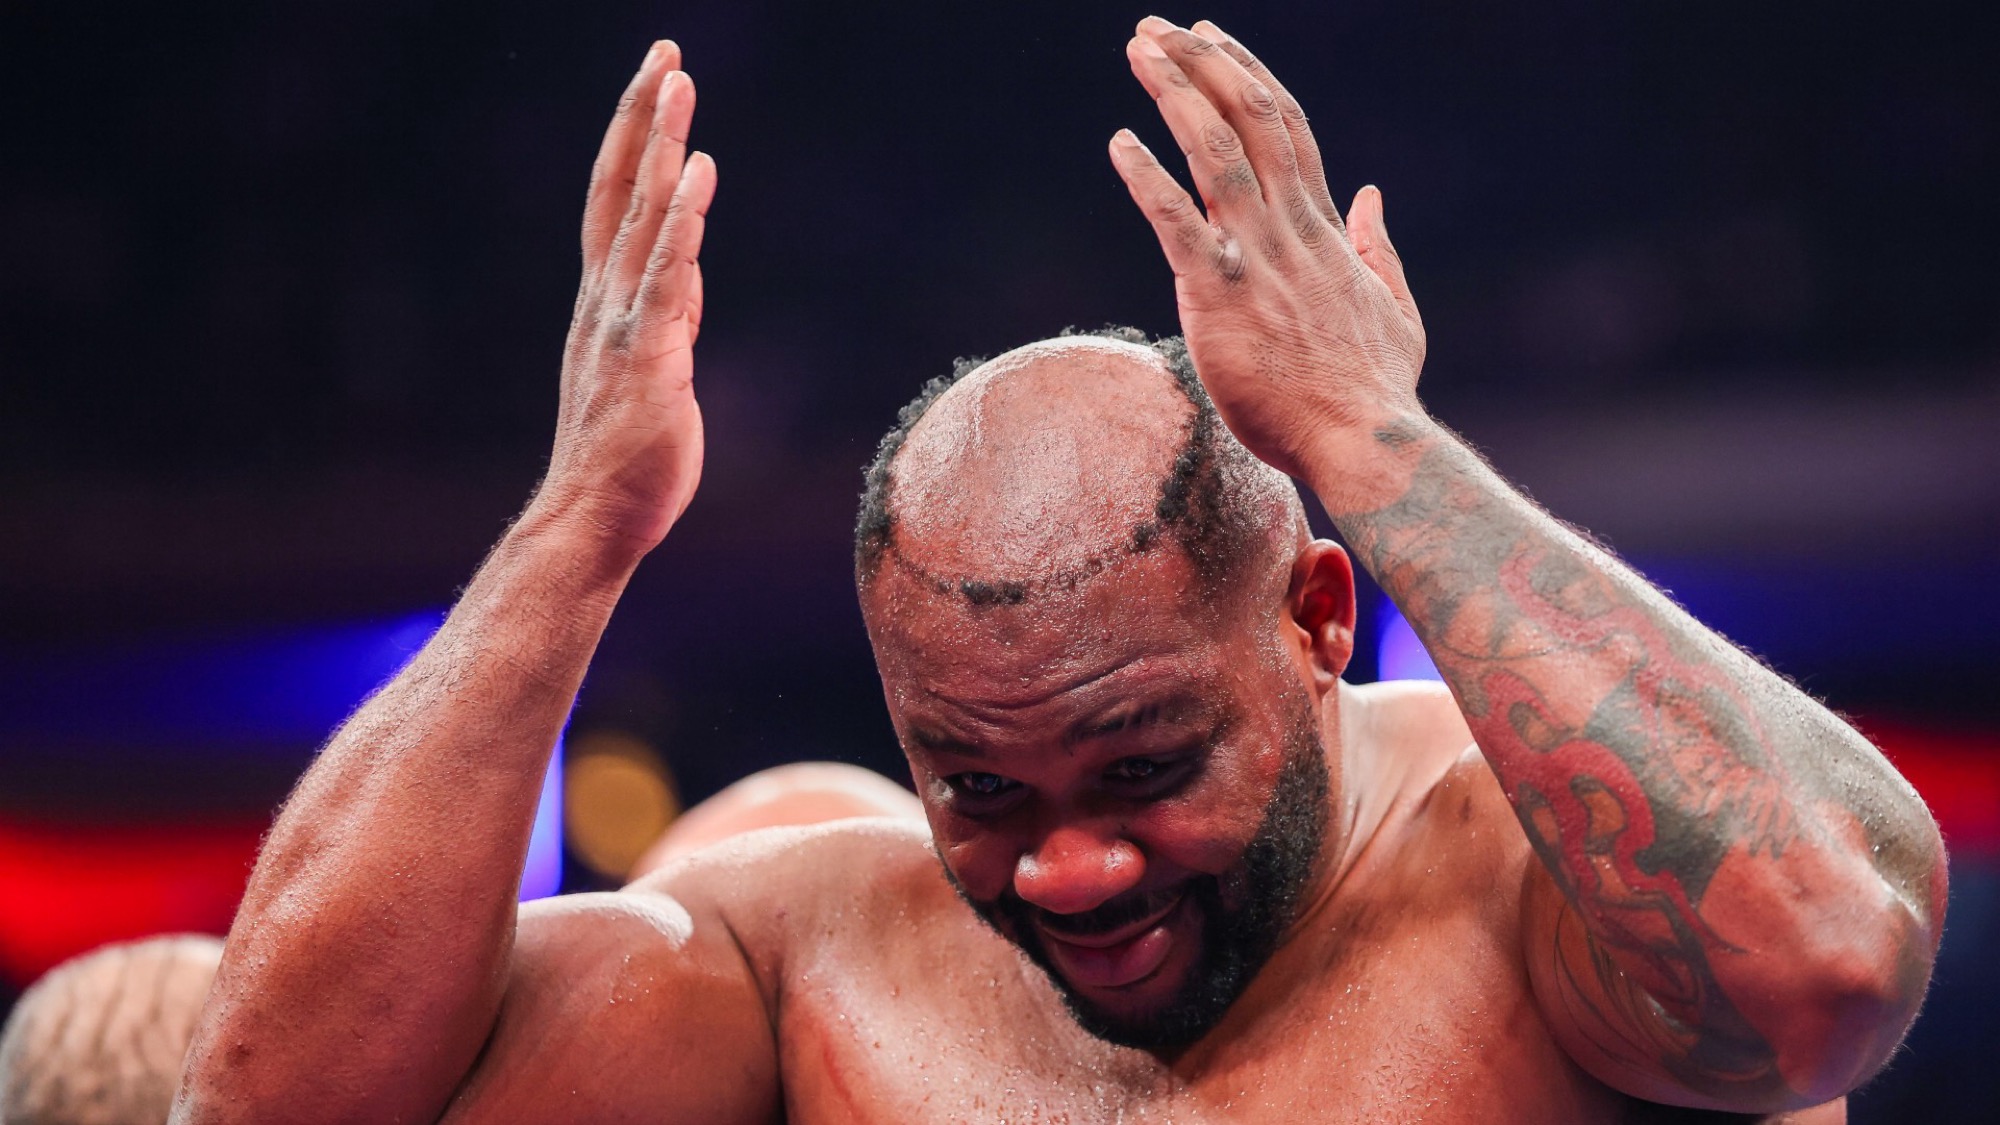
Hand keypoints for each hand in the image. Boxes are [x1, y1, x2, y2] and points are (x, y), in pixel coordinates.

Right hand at [538, 41, 715, 551]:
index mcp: (604, 301)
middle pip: (620, 189)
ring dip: (661, 148)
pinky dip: (681, 221)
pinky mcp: (649, 354)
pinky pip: (665, 274)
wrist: (596, 517)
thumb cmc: (627, 453)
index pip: (614, 201)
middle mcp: (604, 299)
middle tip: (666, 54)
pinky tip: (698, 172)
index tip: (655, 82)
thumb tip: (687, 274)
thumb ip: (667, 315)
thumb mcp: (655, 366)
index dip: (634, 139)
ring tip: (679, 85)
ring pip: (641, 217)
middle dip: (643, 117)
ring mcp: (621, 323)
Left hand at [1110, 17, 1425, 479]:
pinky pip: (1177, 223)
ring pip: (1216, 152)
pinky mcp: (1221, 296)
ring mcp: (1257, 259)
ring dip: (1175, 94)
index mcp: (1324, 231)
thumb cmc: (1374, 390)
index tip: (1214, 41)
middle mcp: (1290, 230)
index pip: (1288, 130)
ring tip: (1138, 50)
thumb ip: (1377, 248)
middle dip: (1202, 64)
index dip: (1248, 76)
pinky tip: (1119, 143)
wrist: (1364, 440)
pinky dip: (1147, 177)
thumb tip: (1369, 195)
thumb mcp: (1395, 307)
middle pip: (1250, 120)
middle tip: (1156, 28)